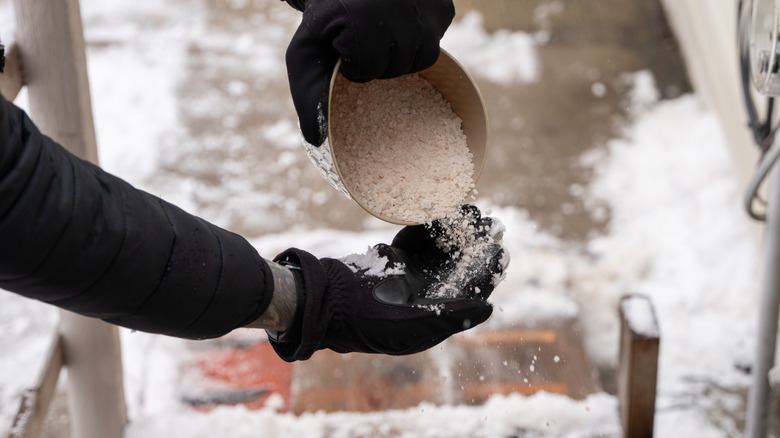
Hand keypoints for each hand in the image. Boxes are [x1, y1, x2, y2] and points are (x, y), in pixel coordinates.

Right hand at [267, 206, 507, 361]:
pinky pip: (416, 239)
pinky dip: (426, 226)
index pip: (469, 289)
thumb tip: (489, 307)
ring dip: (454, 230)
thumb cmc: (368, 323)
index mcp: (435, 313)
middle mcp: (427, 293)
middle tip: (490, 221)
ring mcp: (410, 274)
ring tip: (469, 209)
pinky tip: (439, 210)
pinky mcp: (394, 259)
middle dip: (473, 243)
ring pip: (440, 248)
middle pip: (459, 265)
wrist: (326, 302)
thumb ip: (451, 316)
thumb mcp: (413, 325)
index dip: (486, 270)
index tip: (500, 248)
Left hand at [284, 0, 455, 145]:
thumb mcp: (306, 56)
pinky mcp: (441, 5)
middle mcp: (394, 7)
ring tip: (385, 40)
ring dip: (404, 55)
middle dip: (382, 63)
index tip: (346, 53)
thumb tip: (317, 141)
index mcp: (358, 20)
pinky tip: (403, 26)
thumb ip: (309, 96)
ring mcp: (421, 3)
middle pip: (400, 64)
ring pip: (425, 55)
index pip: (369, 69)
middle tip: (366, 46)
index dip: (357, 69)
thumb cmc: (325, 25)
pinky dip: (424, 37)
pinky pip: (439, 37)